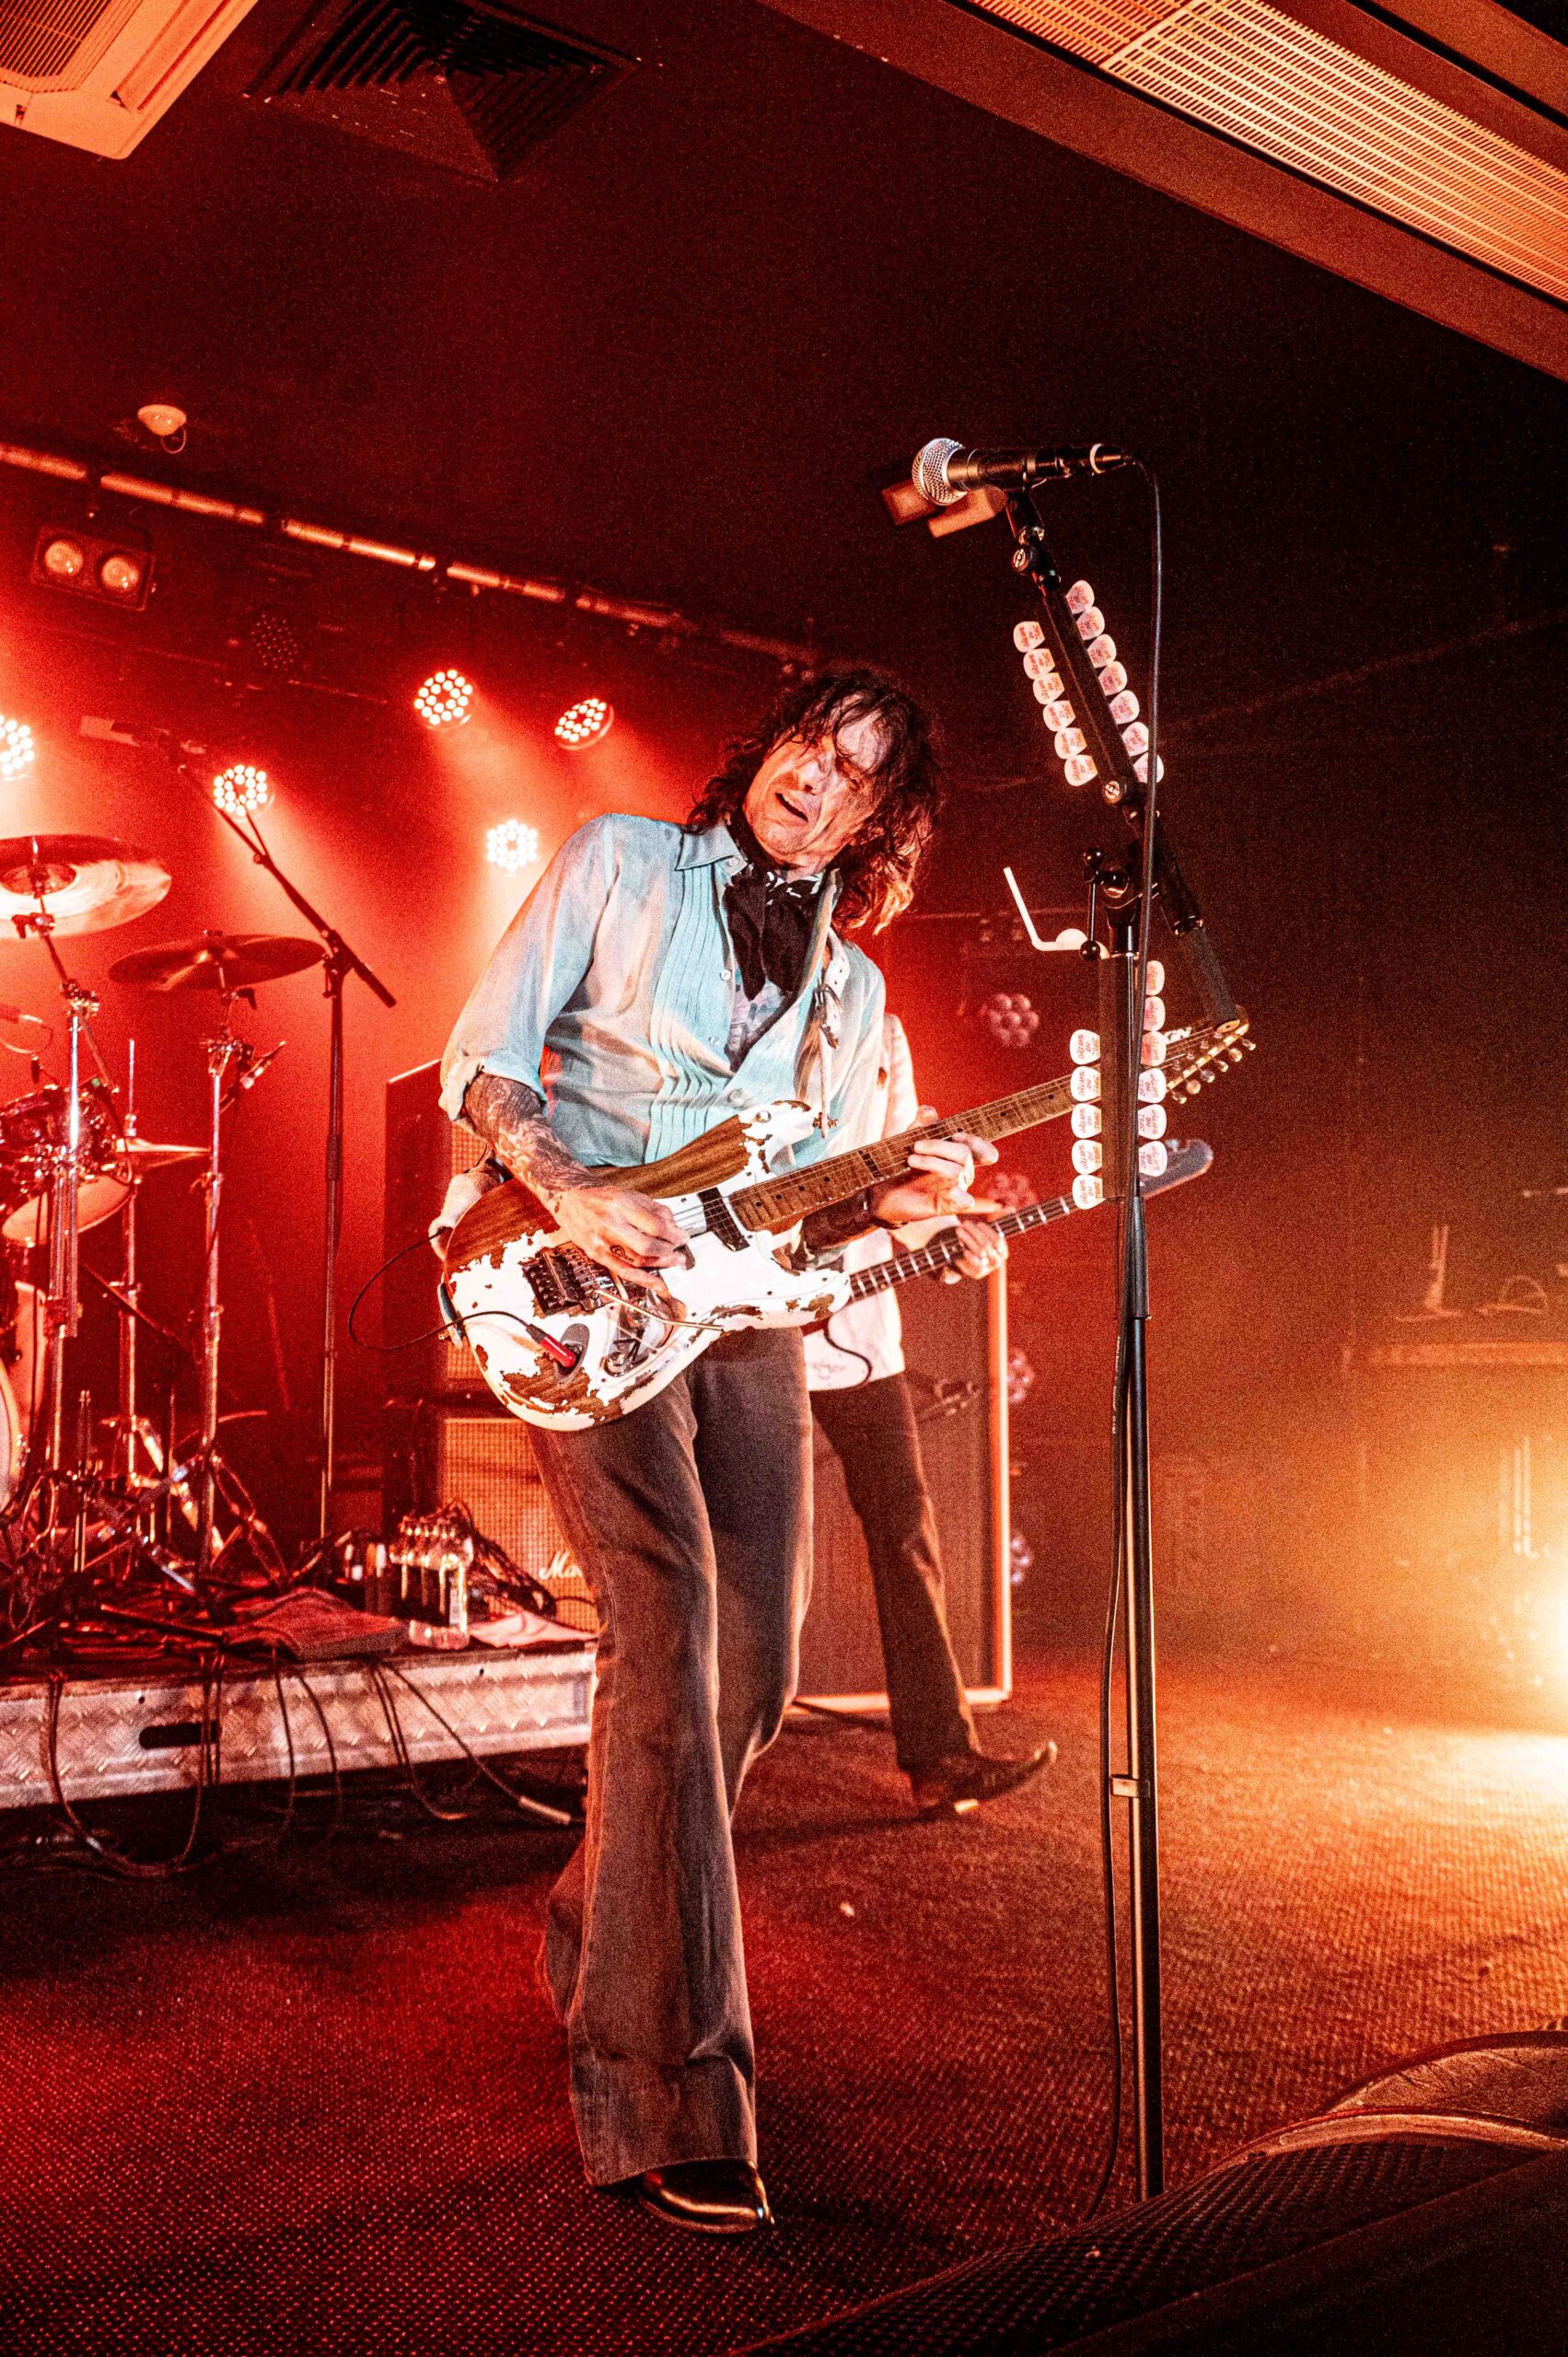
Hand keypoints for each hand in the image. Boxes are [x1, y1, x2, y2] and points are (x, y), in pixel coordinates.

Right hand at [554, 1184, 686, 1282]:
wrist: (568, 1197)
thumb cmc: (599, 1196)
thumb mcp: (629, 1194)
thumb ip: (653, 1210)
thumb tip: (674, 1227)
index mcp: (621, 1204)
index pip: (655, 1225)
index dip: (674, 1234)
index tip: (683, 1237)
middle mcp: (610, 1223)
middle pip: (647, 1245)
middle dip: (669, 1251)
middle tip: (679, 1251)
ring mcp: (601, 1240)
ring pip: (637, 1260)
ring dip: (660, 1264)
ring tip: (673, 1262)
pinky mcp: (596, 1253)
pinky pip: (623, 1270)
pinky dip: (642, 1279)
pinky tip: (656, 1282)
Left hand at [870, 1127, 996, 1227]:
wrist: (883, 1189)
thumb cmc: (903, 1161)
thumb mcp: (911, 1137)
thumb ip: (921, 1123)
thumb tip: (928, 1111)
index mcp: (959, 1154)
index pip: (984, 1150)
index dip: (977, 1142)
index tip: (956, 1135)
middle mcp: (962, 1171)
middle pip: (965, 1154)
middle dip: (940, 1146)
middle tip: (916, 1145)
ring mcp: (956, 1188)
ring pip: (956, 1172)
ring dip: (932, 1162)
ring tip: (910, 1160)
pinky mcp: (946, 1205)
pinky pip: (963, 1202)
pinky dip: (960, 1196)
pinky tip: (952, 1191)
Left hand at [950, 1216, 1007, 1281]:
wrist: (969, 1261)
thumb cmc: (981, 1242)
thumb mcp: (989, 1231)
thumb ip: (1001, 1220)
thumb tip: (1012, 1209)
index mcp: (1003, 1251)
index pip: (998, 1240)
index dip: (988, 1231)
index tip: (979, 1224)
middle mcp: (998, 1261)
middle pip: (986, 1244)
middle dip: (974, 1232)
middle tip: (965, 1224)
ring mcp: (988, 1268)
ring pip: (979, 1251)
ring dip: (968, 1239)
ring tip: (959, 1231)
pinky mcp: (978, 1273)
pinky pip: (973, 1262)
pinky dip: (968, 1253)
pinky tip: (962, 1247)